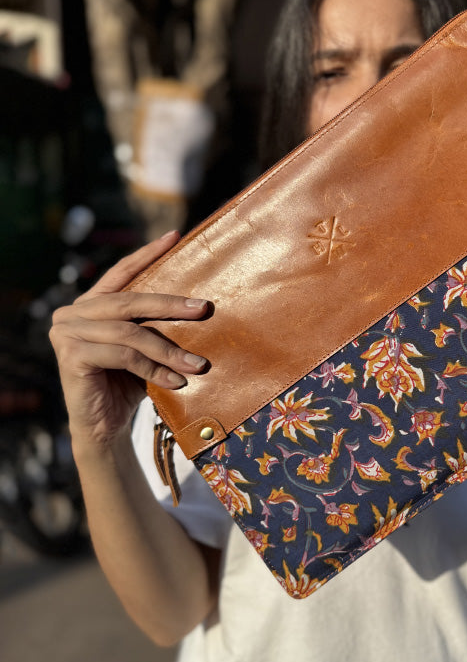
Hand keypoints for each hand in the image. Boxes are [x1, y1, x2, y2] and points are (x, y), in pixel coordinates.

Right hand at [49, 230, 208, 449]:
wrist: (104, 426)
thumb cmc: (129, 383)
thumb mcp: (145, 347)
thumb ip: (155, 324)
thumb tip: (200, 305)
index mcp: (92, 303)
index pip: (122, 272)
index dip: (147, 253)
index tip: (175, 236)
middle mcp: (74, 312)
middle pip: (130, 302)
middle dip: (171, 306)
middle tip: (204, 308)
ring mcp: (68, 333)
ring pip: (131, 333)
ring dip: (170, 350)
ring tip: (198, 364)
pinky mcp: (71, 356)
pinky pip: (124, 356)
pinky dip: (155, 369)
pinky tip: (177, 381)